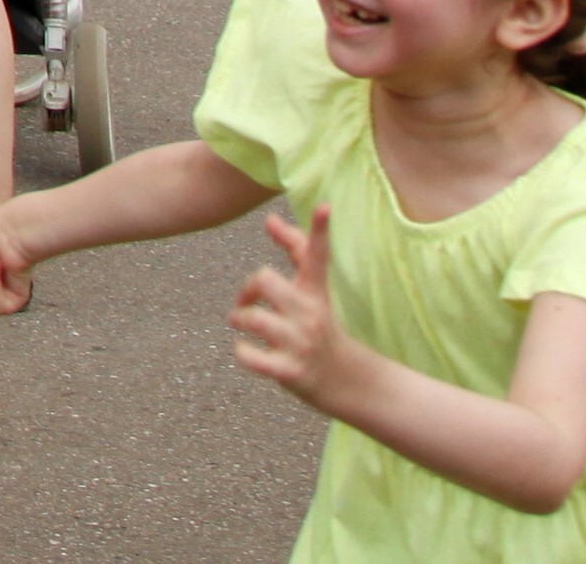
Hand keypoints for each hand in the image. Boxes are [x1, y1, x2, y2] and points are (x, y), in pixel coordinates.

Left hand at [228, 205, 341, 402]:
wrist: (345, 380)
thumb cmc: (318, 324)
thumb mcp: (312, 290)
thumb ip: (293, 251)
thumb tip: (271, 218)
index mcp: (314, 292)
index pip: (316, 257)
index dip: (320, 231)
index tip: (326, 206)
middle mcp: (310, 315)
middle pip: (265, 280)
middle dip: (248, 288)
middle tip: (246, 301)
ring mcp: (301, 344)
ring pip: (255, 319)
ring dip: (240, 319)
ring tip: (242, 323)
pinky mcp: (290, 372)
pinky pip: (252, 357)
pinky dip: (242, 352)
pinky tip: (248, 350)